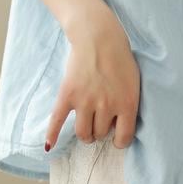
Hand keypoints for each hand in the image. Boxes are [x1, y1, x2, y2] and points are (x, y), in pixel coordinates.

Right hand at [45, 5, 139, 150]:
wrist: (99, 38)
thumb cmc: (120, 60)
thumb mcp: (134, 83)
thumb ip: (129, 106)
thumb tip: (120, 129)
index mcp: (127, 103)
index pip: (123, 138)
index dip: (120, 140)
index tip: (117, 137)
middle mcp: (106, 106)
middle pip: (100, 134)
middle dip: (101, 129)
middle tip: (101, 117)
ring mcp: (85, 101)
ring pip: (83, 134)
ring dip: (86, 133)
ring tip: (87, 125)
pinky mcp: (67, 95)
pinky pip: (57, 121)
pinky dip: (52, 134)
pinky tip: (48, 145)